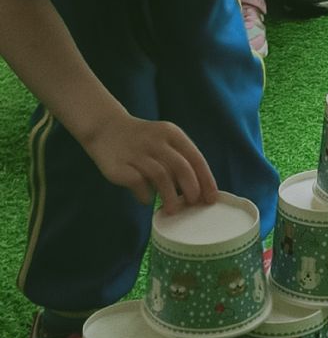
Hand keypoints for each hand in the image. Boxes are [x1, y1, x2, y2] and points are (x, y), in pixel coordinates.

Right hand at [83, 112, 217, 211]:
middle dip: (190, 188)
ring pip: (161, 176)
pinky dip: (146, 194)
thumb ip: (178, 159)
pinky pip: (138, 183)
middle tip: (192, 204)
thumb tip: (196, 191)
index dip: (205, 179)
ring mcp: (138, 153)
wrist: (107, 128)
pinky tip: (148, 199)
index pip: (195, 157)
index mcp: (172, 133)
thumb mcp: (164, 140)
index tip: (211, 198)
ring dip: (170, 196)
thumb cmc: (143, 140)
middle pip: (181, 167)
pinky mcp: (120, 166)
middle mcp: (156, 141)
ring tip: (172, 209)